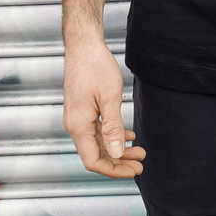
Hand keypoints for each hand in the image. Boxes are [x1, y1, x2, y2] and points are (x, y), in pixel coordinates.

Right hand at [63, 37, 145, 177]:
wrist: (84, 45)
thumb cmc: (95, 67)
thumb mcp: (110, 98)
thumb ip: (113, 128)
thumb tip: (116, 154)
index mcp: (78, 125)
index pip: (93, 160)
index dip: (114, 170)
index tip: (134, 170)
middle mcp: (74, 125)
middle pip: (96, 154)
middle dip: (119, 162)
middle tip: (140, 165)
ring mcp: (77, 118)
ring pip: (98, 143)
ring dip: (117, 149)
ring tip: (139, 151)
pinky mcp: (82, 110)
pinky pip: (97, 131)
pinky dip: (112, 136)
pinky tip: (128, 136)